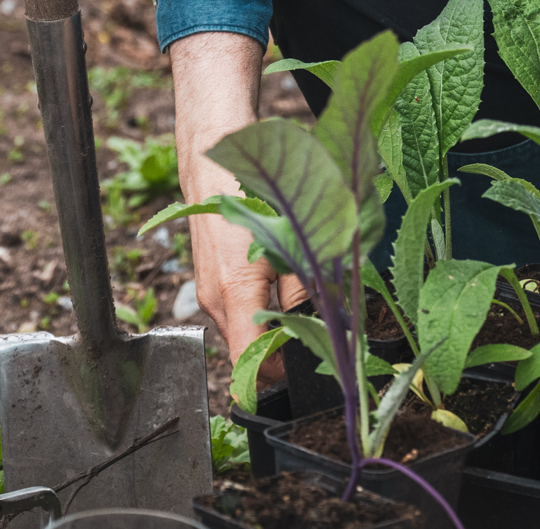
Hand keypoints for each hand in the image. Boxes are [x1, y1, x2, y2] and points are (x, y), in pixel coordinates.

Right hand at [169, 31, 292, 358]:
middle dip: (289, 347)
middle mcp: (216, 304)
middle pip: (254, 350)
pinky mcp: (212, 283)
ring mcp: (211, 295)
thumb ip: (306, 288)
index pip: (252, 367)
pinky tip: (284, 280)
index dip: (283, 378)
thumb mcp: (288, 241)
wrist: (211, 160)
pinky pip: (242, 309)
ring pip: (250, 329)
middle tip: (324, 329)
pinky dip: (264, 305)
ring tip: (307, 298)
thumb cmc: (248, 192)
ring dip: (278, 323)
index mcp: (234, 297)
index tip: (313, 375)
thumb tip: (329, 324)